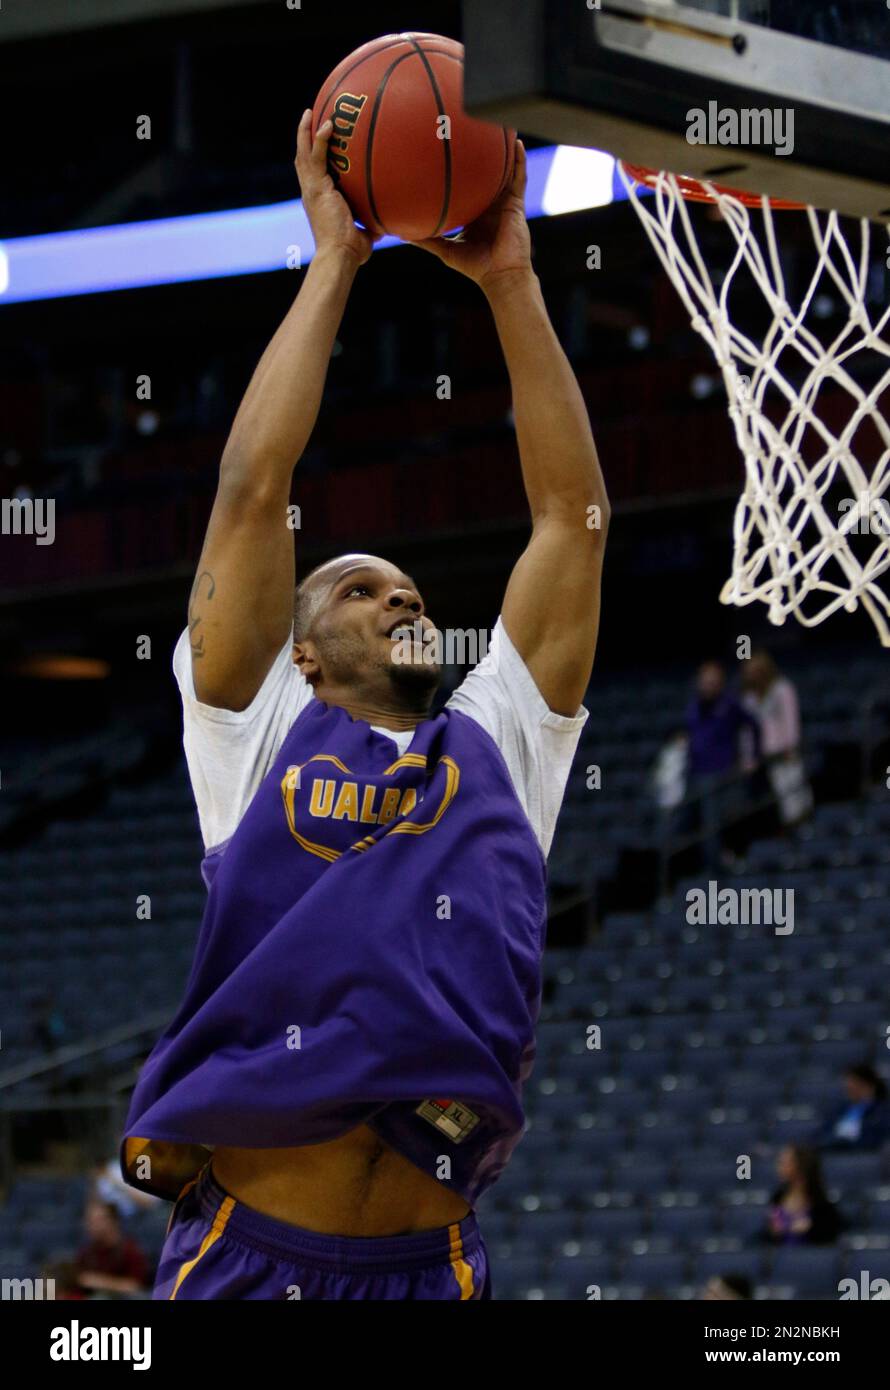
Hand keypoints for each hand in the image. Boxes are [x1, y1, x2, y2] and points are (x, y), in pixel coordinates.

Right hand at [295, 110, 375, 267]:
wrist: (340, 256)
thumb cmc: (351, 252)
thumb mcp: (364, 235)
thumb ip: (370, 226)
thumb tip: (384, 225)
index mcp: (318, 200)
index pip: (313, 173)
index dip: (314, 156)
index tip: (320, 141)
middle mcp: (311, 192)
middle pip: (303, 158)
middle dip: (304, 137)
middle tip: (309, 116)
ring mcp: (312, 189)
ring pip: (304, 153)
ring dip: (306, 131)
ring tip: (310, 111)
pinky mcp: (316, 188)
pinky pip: (316, 157)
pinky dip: (320, 140)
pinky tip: (327, 124)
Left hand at [409, 140, 531, 292]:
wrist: (500, 275)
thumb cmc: (475, 266)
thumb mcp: (446, 250)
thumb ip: (427, 240)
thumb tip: (401, 234)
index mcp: (473, 211)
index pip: (465, 185)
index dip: (457, 170)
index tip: (445, 150)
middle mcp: (488, 202)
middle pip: (483, 172)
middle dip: (478, 152)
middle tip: (468, 127)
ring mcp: (503, 201)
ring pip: (503, 169)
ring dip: (502, 149)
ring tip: (497, 124)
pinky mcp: (516, 203)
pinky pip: (519, 177)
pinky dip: (518, 160)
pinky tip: (515, 142)